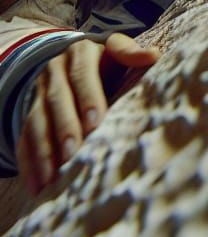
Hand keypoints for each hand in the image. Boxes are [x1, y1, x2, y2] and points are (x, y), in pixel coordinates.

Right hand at [17, 33, 159, 194]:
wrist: (77, 61)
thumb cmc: (109, 62)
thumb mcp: (118, 52)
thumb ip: (131, 54)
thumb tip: (153, 55)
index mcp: (79, 54)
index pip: (82, 75)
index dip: (88, 97)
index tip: (96, 122)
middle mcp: (54, 71)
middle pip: (57, 100)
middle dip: (64, 128)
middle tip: (73, 153)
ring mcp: (38, 93)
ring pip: (36, 122)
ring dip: (43, 149)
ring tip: (53, 175)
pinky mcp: (30, 114)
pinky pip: (24, 139)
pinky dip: (29, 162)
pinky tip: (38, 184)